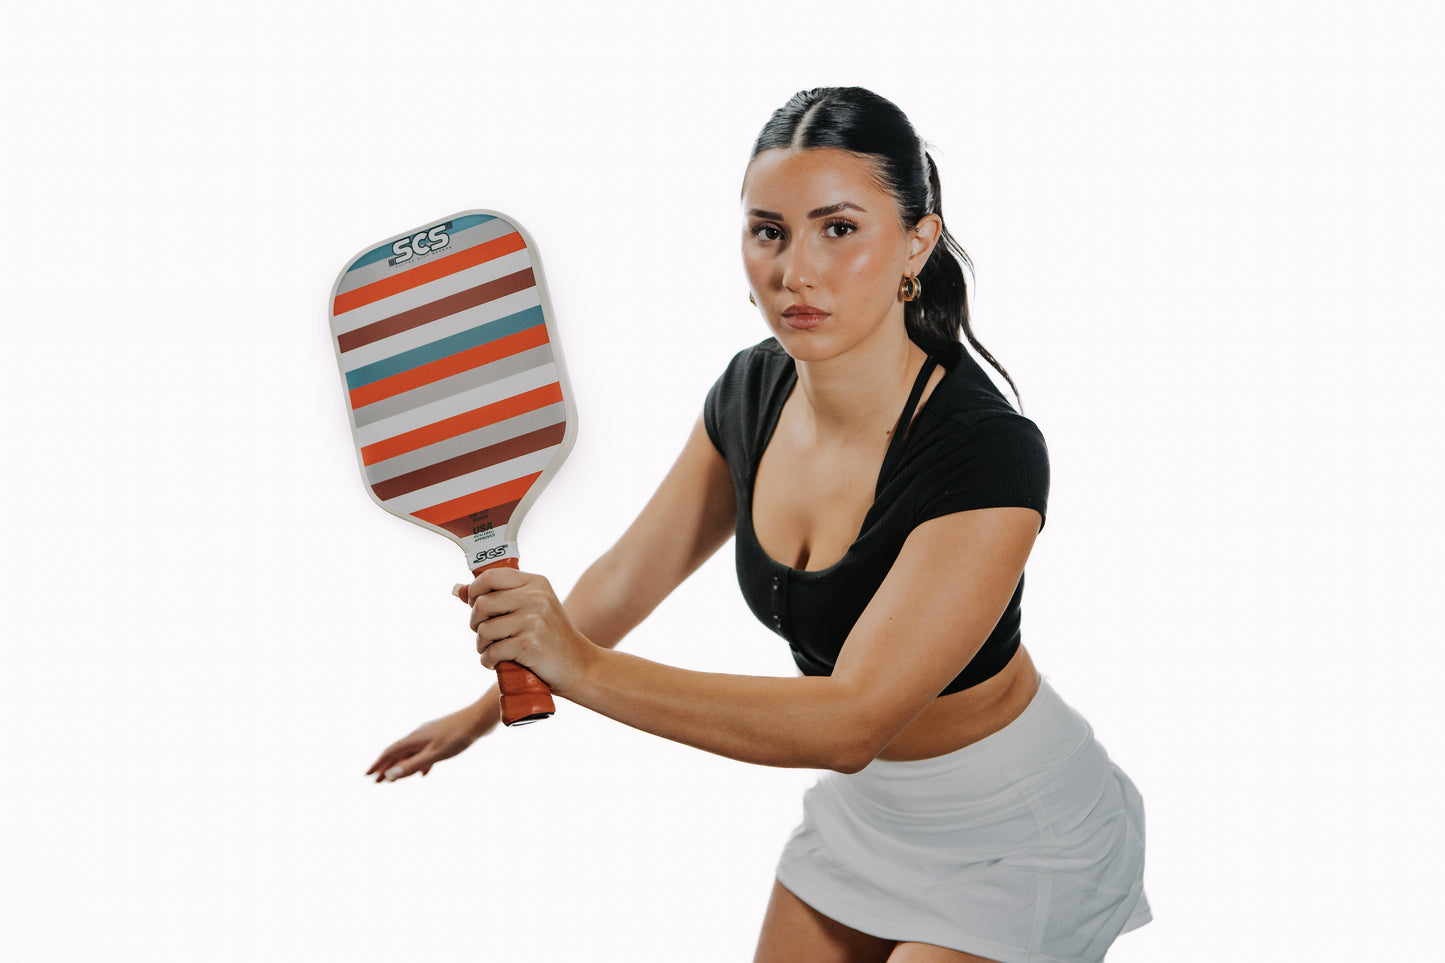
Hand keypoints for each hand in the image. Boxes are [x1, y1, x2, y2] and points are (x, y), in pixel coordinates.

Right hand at [364, 704, 491, 782]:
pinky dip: (419, 764)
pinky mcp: (441, 737)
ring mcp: (430, 735)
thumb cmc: (458, 736)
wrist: (480, 719)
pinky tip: (423, 773)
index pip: (390, 752)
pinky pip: (424, 752)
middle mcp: (418, 735)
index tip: (367, 776)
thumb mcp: (434, 754)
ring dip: (402, 766)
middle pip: (398, 753)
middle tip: (377, 782)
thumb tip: (390, 776)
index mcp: (414, 739)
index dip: (378, 764)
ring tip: (395, 779)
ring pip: (411, 753)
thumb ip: (412, 765)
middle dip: (386, 768)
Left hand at [458, 567, 597, 696]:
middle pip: (481, 604)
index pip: (489, 576)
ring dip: (481, 645)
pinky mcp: (531, 645)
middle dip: (475, 623)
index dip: (474, 592)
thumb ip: (498, 596)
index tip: (478, 606)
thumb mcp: (532, 608)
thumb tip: (457, 589)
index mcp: (536, 583)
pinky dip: (488, 660)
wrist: (580, 666)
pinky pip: (492, 651)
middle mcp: (536, 598)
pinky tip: (496, 662)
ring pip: (483, 629)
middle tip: (486, 634)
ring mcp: (535, 621)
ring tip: (493, 650)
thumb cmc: (551, 637)